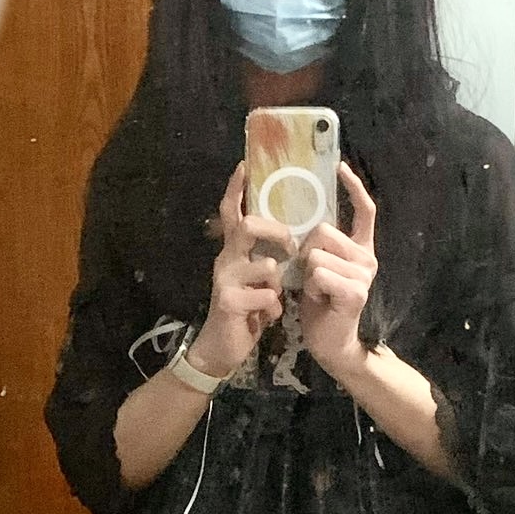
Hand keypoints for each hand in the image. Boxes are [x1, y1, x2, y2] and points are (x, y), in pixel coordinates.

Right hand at [188, 162, 293, 379]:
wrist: (221, 349)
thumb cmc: (245, 312)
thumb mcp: (256, 281)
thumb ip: (266, 260)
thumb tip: (292, 243)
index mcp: (233, 252)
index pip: (232, 212)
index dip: (237, 189)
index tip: (245, 165)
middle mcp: (225, 260)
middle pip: (247, 227)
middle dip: (276, 232)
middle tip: (292, 245)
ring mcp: (224, 280)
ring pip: (264, 266)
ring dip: (278, 283)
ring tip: (275, 299)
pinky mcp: (228, 302)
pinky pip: (266, 296)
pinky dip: (275, 309)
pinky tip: (268, 319)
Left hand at [297, 161, 377, 383]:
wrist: (331, 343)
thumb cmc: (321, 305)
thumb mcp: (317, 267)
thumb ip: (318, 244)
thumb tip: (304, 218)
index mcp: (361, 248)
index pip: (364, 210)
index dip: (353, 187)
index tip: (340, 166)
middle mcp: (367, 258)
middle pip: (324, 231)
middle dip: (307, 252)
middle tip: (312, 277)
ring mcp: (364, 275)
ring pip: (317, 254)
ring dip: (307, 275)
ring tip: (316, 292)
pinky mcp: (356, 292)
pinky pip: (320, 273)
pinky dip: (311, 288)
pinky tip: (319, 300)